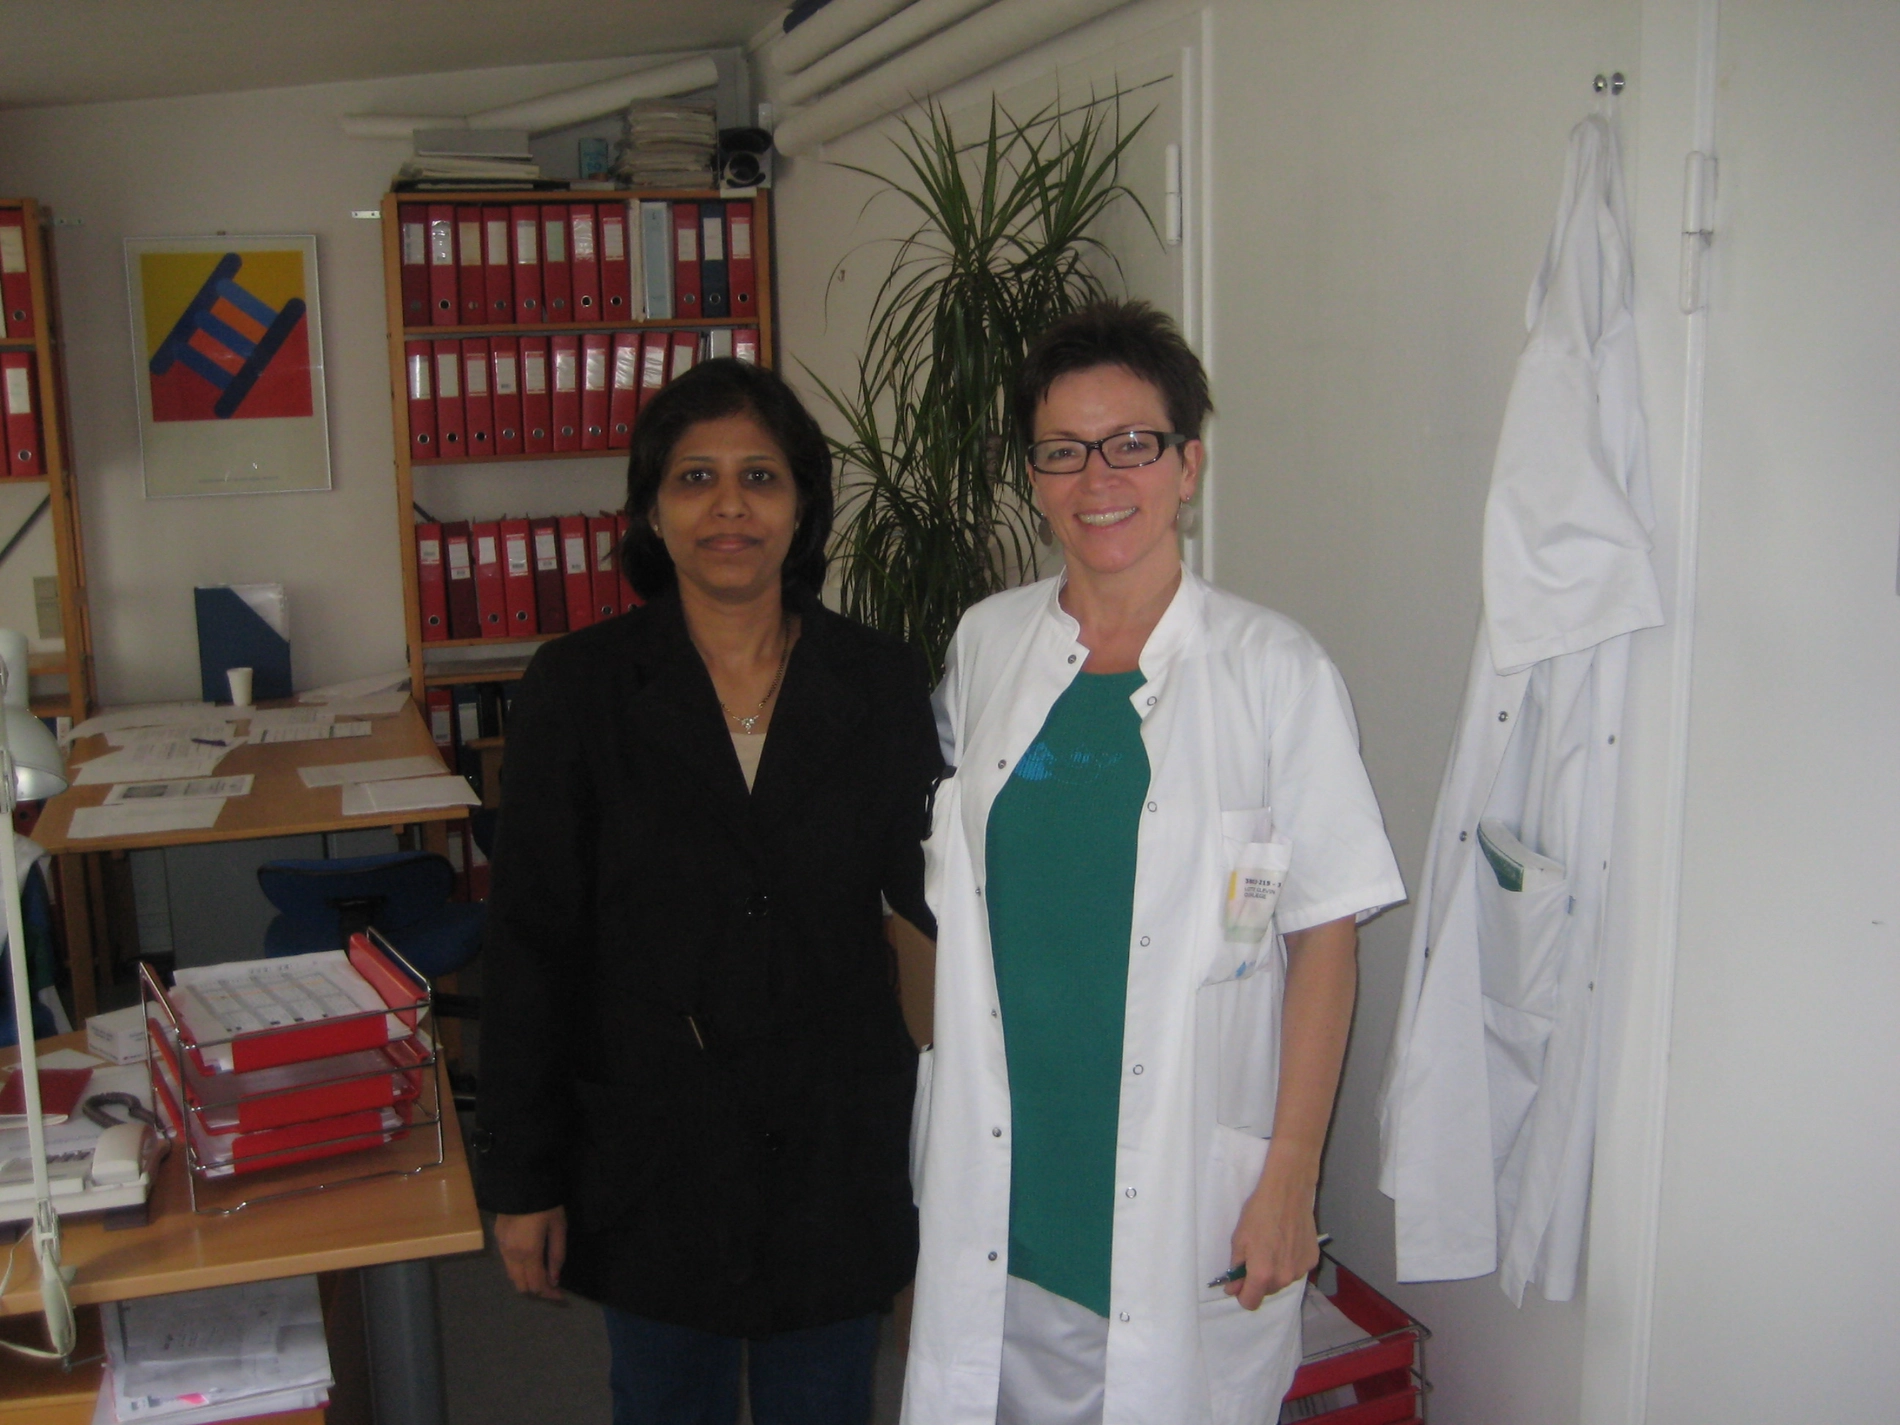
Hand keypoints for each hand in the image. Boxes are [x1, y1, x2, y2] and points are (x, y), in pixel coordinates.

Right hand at [494, 1206, 566, 1300]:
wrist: (521, 1182)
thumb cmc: (546, 1205)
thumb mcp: (558, 1228)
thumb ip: (557, 1255)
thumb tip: (554, 1279)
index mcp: (528, 1253)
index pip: (537, 1285)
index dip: (549, 1294)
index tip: (561, 1296)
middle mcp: (511, 1255)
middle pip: (521, 1286)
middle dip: (537, 1289)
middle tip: (552, 1284)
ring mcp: (502, 1248)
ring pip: (512, 1276)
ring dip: (527, 1280)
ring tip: (542, 1273)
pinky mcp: (498, 1240)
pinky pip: (507, 1264)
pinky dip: (519, 1269)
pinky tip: (530, 1260)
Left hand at [1225, 1169, 1318, 1310]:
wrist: (1287, 1193)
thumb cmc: (1258, 1213)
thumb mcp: (1239, 1239)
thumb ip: (1236, 1268)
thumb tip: (1233, 1288)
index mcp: (1263, 1275)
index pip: (1250, 1303)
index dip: (1241, 1293)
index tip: (1239, 1280)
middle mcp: (1284, 1278)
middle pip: (1267, 1291)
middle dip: (1258, 1280)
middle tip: (1256, 1255)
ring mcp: (1301, 1270)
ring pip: (1282, 1280)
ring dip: (1275, 1271)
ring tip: (1273, 1245)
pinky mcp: (1313, 1259)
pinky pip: (1296, 1268)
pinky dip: (1290, 1261)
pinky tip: (1288, 1241)